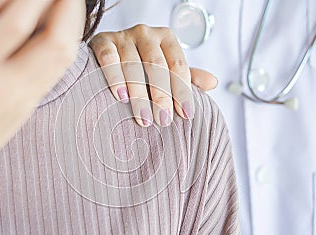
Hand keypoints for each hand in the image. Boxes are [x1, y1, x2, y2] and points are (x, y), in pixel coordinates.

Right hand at [90, 24, 217, 126]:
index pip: (178, 65)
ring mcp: (123, 36)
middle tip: (163, 120)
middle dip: (162, 96)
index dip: (183, 91)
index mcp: (166, 38)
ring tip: (143, 117)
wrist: (109, 49)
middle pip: (157, 66)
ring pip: (133, 65)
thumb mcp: (166, 67)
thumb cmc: (142, 62)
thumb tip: (213, 83)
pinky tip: (120, 96)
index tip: (185, 114)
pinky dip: (115, 77)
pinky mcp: (103, 41)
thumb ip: (186, 76)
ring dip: (139, 94)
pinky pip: (109, 59)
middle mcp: (146, 34)